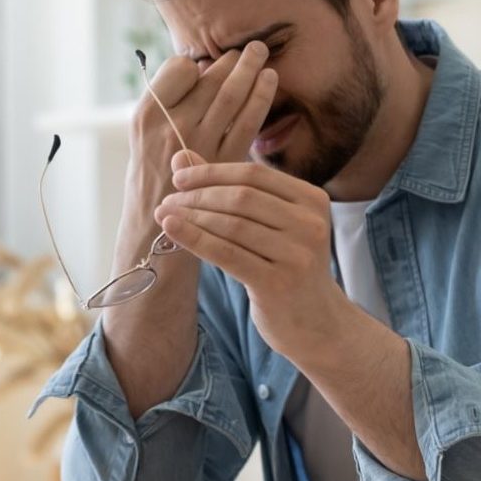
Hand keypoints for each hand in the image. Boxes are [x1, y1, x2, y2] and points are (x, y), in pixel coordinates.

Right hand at [124, 41, 276, 220]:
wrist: (153, 233)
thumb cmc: (150, 182)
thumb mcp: (143, 140)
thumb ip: (167, 109)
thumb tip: (201, 72)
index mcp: (146, 115)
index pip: (179, 69)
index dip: (196, 64)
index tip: (206, 66)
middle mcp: (171, 126)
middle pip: (209, 79)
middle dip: (233, 60)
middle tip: (251, 47)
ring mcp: (198, 144)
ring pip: (231, 95)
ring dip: (250, 70)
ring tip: (261, 54)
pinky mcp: (223, 162)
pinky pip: (247, 122)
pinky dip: (261, 98)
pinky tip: (270, 82)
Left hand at [153, 159, 348, 357]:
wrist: (316, 325)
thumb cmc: (286, 267)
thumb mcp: (268, 225)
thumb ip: (229, 188)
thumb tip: (181, 155)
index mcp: (312, 199)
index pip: (254, 174)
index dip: (212, 172)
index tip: (179, 176)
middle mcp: (310, 224)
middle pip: (241, 197)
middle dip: (198, 195)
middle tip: (168, 200)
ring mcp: (297, 254)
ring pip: (231, 225)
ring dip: (192, 217)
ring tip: (164, 215)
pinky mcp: (278, 283)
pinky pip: (226, 254)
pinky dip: (194, 238)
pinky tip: (171, 229)